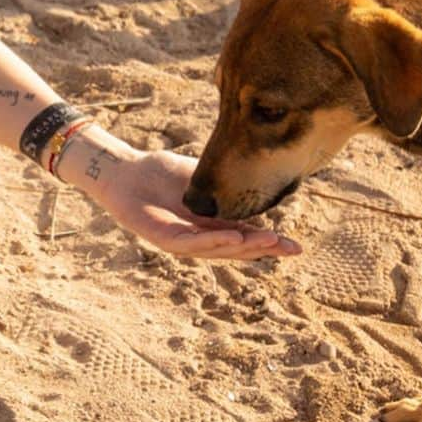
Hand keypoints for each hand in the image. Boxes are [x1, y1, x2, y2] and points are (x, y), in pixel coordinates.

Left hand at [73, 144, 301, 261]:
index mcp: (212, 223)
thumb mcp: (201, 178)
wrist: (126, 171)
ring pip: (216, 249)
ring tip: (266, 242)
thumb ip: (225, 184)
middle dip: (263, 249)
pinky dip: (212, 241)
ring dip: (242, 247)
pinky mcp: (163, 239)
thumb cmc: (160, 172)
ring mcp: (182, 240)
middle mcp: (200, 236)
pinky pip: (190, 243)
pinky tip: (232, 237)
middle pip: (236, 248)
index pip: (245, 236)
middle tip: (289, 249)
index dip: (269, 244)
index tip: (296, 247)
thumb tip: (257, 178)